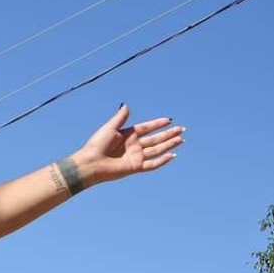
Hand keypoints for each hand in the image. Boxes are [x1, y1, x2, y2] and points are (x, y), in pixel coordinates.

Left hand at [69, 105, 183, 186]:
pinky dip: (162, 160)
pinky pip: (152, 164)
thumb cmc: (97, 145)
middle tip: (182, 129)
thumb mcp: (110, 128)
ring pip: (157, 150)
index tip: (169, 120)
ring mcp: (135, 156)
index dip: (158, 124)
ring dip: (169, 145)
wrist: (91, 163)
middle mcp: (133, 145)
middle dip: (168, 134)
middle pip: (155, 139)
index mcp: (127, 134)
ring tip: (181, 139)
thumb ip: (120, 118)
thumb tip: (126, 105)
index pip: (147, 128)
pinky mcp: (135, 167)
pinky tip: (172, 155)